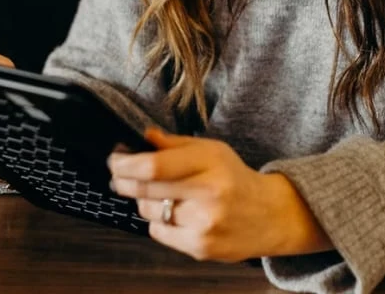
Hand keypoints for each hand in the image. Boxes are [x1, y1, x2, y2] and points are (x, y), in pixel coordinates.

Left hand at [107, 129, 330, 261]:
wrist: (270, 215)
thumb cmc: (235, 179)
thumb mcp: (213, 151)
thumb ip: (176, 144)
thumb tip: (144, 137)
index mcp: (211, 164)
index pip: (154, 166)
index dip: (125, 163)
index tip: (114, 159)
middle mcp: (208, 194)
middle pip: (146, 189)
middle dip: (123, 180)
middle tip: (118, 175)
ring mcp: (204, 224)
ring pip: (149, 211)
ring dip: (144, 201)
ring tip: (158, 194)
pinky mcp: (200, 247)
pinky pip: (159, 233)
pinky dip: (159, 222)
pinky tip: (175, 214)